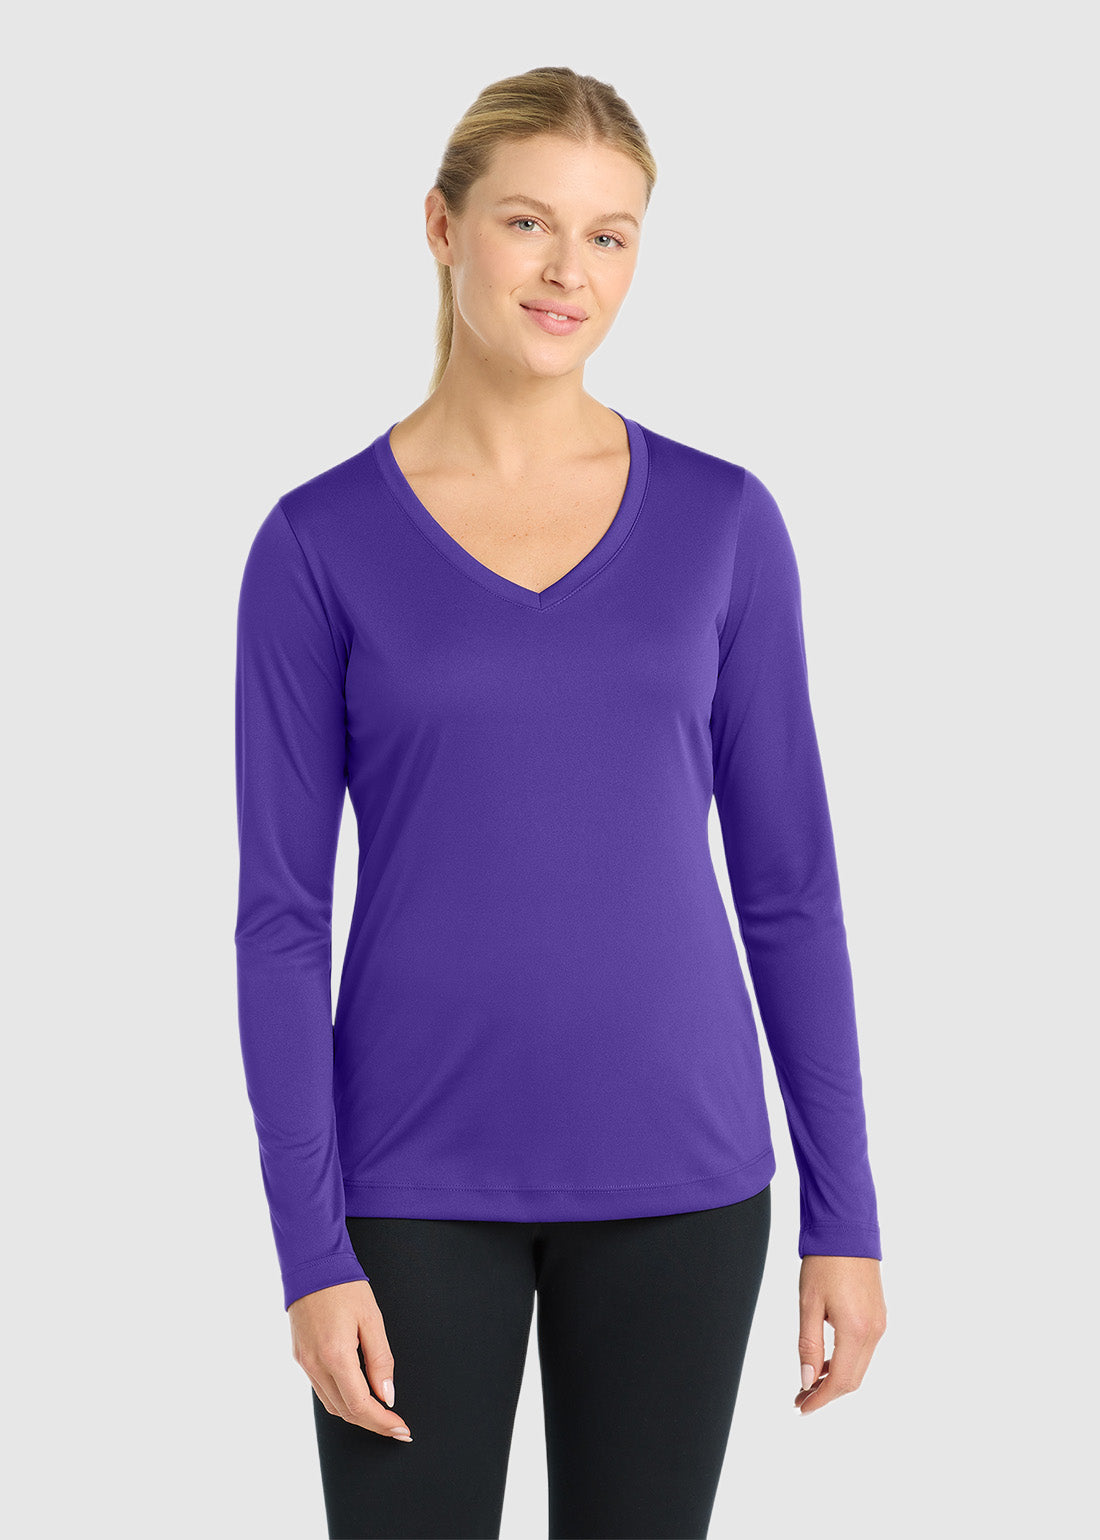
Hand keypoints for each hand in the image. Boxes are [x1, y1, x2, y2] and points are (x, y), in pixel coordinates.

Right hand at [289, 1279, 413, 1440]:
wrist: (312, 1263)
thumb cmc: (344, 1286)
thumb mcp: (372, 1319)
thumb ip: (381, 1360)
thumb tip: (387, 1395)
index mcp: (335, 1355)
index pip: (360, 1405)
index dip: (382, 1422)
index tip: (400, 1429)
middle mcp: (315, 1364)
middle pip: (345, 1411)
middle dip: (372, 1423)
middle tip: (395, 1427)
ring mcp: (304, 1362)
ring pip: (331, 1405)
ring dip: (356, 1414)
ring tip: (380, 1414)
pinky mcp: (300, 1356)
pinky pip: (321, 1389)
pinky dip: (341, 1399)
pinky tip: (357, 1394)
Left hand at [794, 1255, 885, 1415]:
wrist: (847, 1230)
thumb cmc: (824, 1263)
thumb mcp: (809, 1304)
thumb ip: (809, 1345)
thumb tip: (808, 1381)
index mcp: (856, 1330)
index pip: (841, 1381)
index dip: (821, 1399)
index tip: (802, 1408)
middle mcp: (874, 1332)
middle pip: (853, 1379)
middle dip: (827, 1393)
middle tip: (800, 1398)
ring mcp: (879, 1324)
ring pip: (859, 1366)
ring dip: (835, 1378)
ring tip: (808, 1383)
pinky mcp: (878, 1316)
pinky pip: (863, 1350)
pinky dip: (845, 1362)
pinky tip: (825, 1361)